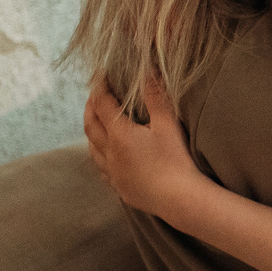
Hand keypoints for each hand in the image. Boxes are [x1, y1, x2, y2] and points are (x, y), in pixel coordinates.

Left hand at [83, 77, 207, 222]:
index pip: (102, 103)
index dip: (100, 86)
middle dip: (90, 107)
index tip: (101, 74)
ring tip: (95, 123)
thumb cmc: (176, 160)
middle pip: (90, 125)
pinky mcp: (121, 188)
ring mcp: (114, 173)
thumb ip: (156, 96)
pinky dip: (100, 157)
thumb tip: (147, 71)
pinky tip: (107, 158)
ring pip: (92, 149)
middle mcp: (110, 153)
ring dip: (91, 132)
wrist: (180, 199)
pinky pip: (103, 170)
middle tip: (94, 95)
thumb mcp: (168, 124)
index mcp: (120, 134)